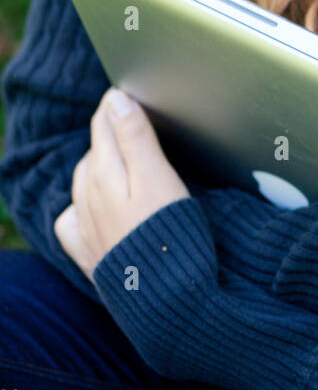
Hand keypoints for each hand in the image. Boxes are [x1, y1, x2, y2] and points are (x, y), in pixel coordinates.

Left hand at [54, 87, 189, 282]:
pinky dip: (85, 203)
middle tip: (137, 117)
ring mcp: (85, 225)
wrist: (166, 298)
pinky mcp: (88, 251)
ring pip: (85, 179)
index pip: (105, 122)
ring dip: (101, 162)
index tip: (136, 91)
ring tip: (124, 156)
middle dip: (112, 130)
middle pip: (96, 148)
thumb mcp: (158, 176)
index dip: (120, 103)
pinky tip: (98, 204)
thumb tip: (116, 99)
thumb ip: (135, 136)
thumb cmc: (169, 232)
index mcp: (105, 171)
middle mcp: (87, 195)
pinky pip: (75, 218)